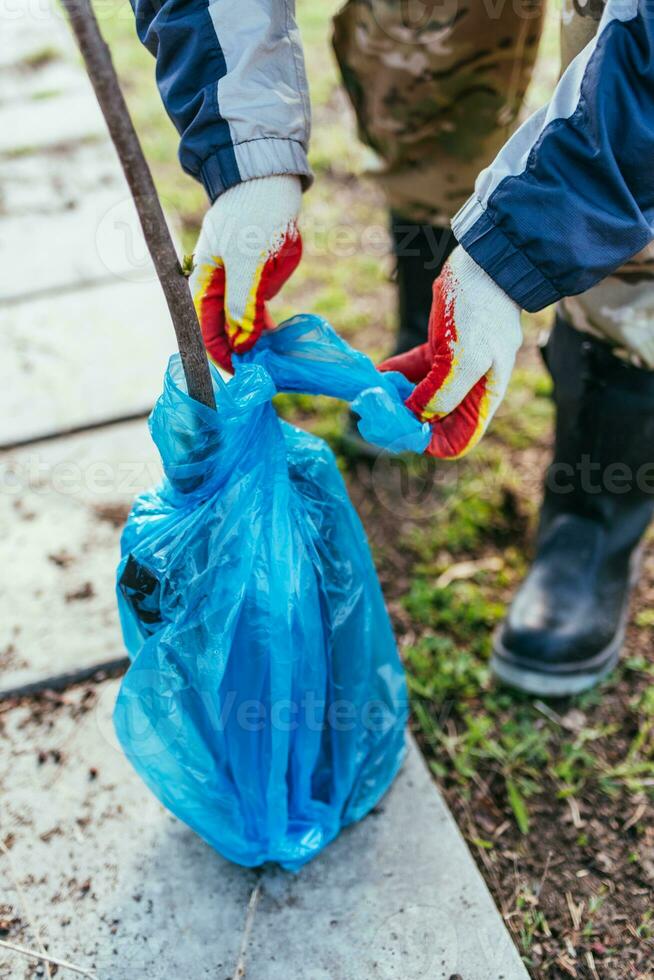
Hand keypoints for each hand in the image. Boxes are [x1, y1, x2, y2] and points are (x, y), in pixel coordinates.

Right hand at [190, 175, 301, 371]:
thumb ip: (242, 303)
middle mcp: (216, 282)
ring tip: (273, 335)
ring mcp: (235, 276)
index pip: (206, 329)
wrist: (269, 173)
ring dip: (257, 327)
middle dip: (243, 344)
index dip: (223, 353)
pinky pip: (258, 298)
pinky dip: (267, 307)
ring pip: (244, 315)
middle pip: (225, 326)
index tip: (244, 371)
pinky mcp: (253, 269)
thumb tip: (241, 342)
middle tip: (265, 364)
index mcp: (203, 280)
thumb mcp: (248, 261)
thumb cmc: (254, 213)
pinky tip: (276, 318)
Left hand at [380, 246, 521, 458]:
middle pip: (435, 421)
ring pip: (421, 396)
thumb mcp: (465, 358)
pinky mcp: (439, 349)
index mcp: (483, 397)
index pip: (457, 439)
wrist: (484, 263)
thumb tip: (419, 417)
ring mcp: (454, 369)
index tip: (400, 432)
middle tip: (378, 411)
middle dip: (406, 420)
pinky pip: (414, 371)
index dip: (429, 442)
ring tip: (374, 392)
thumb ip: (443, 393)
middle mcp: (469, 389)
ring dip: (397, 398)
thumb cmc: (481, 311)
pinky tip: (377, 373)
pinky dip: (396, 374)